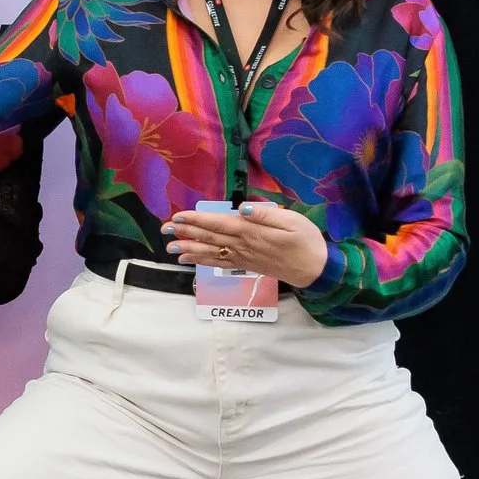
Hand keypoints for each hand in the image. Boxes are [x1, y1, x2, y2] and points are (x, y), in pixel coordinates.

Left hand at [165, 201, 327, 285]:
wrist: (314, 270)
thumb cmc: (305, 241)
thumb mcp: (291, 222)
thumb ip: (265, 214)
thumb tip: (243, 208)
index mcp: (251, 232)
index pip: (218, 223)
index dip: (197, 219)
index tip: (178, 216)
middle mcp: (242, 245)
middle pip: (209, 237)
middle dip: (185, 232)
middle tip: (164, 228)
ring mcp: (241, 257)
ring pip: (210, 251)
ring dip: (188, 247)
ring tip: (170, 246)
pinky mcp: (244, 264)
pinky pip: (217, 262)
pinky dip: (200, 261)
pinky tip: (187, 259)